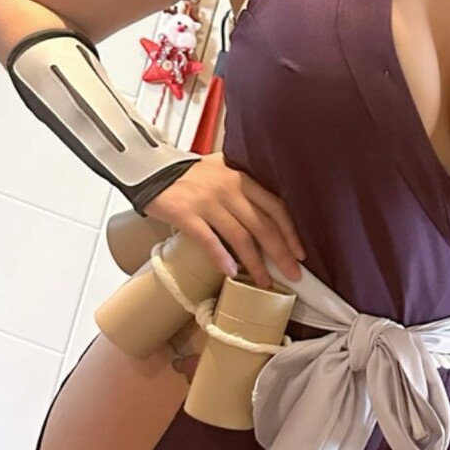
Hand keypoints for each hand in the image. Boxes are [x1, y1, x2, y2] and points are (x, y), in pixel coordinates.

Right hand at [143, 153, 305, 287]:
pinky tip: (231, 272)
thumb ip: (243, 186)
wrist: (149, 168)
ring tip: (264, 282)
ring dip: (255, 263)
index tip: (301, 253)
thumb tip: (266, 212)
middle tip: (293, 275)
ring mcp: (208, 202)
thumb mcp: (222, 170)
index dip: (291, 232)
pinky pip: (209, 239)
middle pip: (263, 225)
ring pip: (240, 236)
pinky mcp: (186, 214)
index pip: (275, 206)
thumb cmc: (188, 174)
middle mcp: (229, 189)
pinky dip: (222, 258)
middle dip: (281, 253)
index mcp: (241, 178)